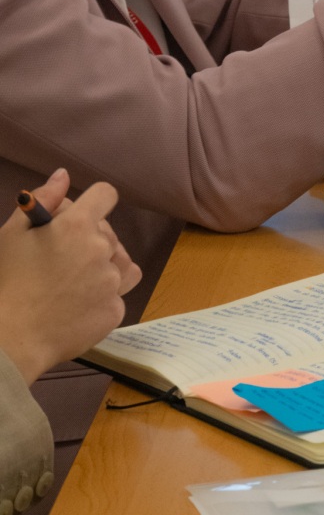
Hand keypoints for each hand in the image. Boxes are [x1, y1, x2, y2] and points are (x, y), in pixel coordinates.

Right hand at [0, 170, 140, 384]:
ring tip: (75, 282)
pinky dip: (103, 299)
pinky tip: (77, 306)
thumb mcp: (14, 233)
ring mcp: (111, 282)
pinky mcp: (115, 311)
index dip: (94, 203)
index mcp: (77, 225)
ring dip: (105, 267)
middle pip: (110, 233)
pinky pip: (118, 295)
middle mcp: (101, 250)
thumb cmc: (7, 282)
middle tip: (62, 261)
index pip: (106, 195)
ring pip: (122, 263)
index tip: (80, 218)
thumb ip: (44, 199)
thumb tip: (64, 175)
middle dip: (91, 240)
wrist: (10, 339)